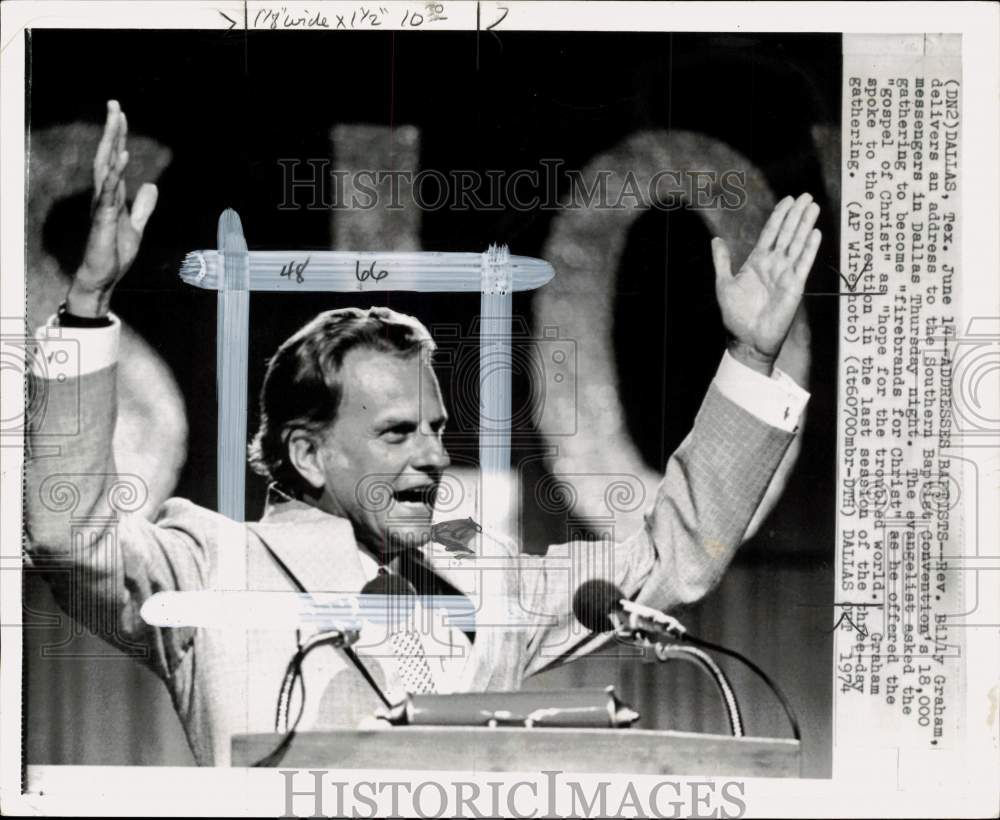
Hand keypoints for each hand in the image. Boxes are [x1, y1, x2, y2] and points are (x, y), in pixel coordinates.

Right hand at [66, 100, 157, 316]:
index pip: (114, 159)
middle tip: (115, 103)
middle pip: (107, 155)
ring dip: (112, 142)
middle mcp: (104, 195)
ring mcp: (102, 205)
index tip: (121, 114)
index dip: (118, 137)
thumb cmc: (114, 252)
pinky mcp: (103, 218)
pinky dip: (116, 172)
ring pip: (106, 166)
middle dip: (112, 130)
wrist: (103, 277)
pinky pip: (109, 191)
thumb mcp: (136, 226)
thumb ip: (142, 207)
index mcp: (111, 195)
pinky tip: (122, 156)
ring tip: (117, 119)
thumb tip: (151, 185)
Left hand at [712, 193, 820, 375]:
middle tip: (805, 196)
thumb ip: (722, 261)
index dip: (779, 216)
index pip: (771, 233)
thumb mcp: (724, 284)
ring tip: (812, 207)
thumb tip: (715, 240)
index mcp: (757, 262)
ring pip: (797, 244)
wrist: (747, 339)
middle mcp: (774, 265)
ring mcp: (785, 274)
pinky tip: (815, 233)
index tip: (787, 200)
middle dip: (796, 214)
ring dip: (805, 225)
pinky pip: (803, 264)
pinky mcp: (794, 286)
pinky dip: (809, 248)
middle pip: (787, 233)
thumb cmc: (736, 315)